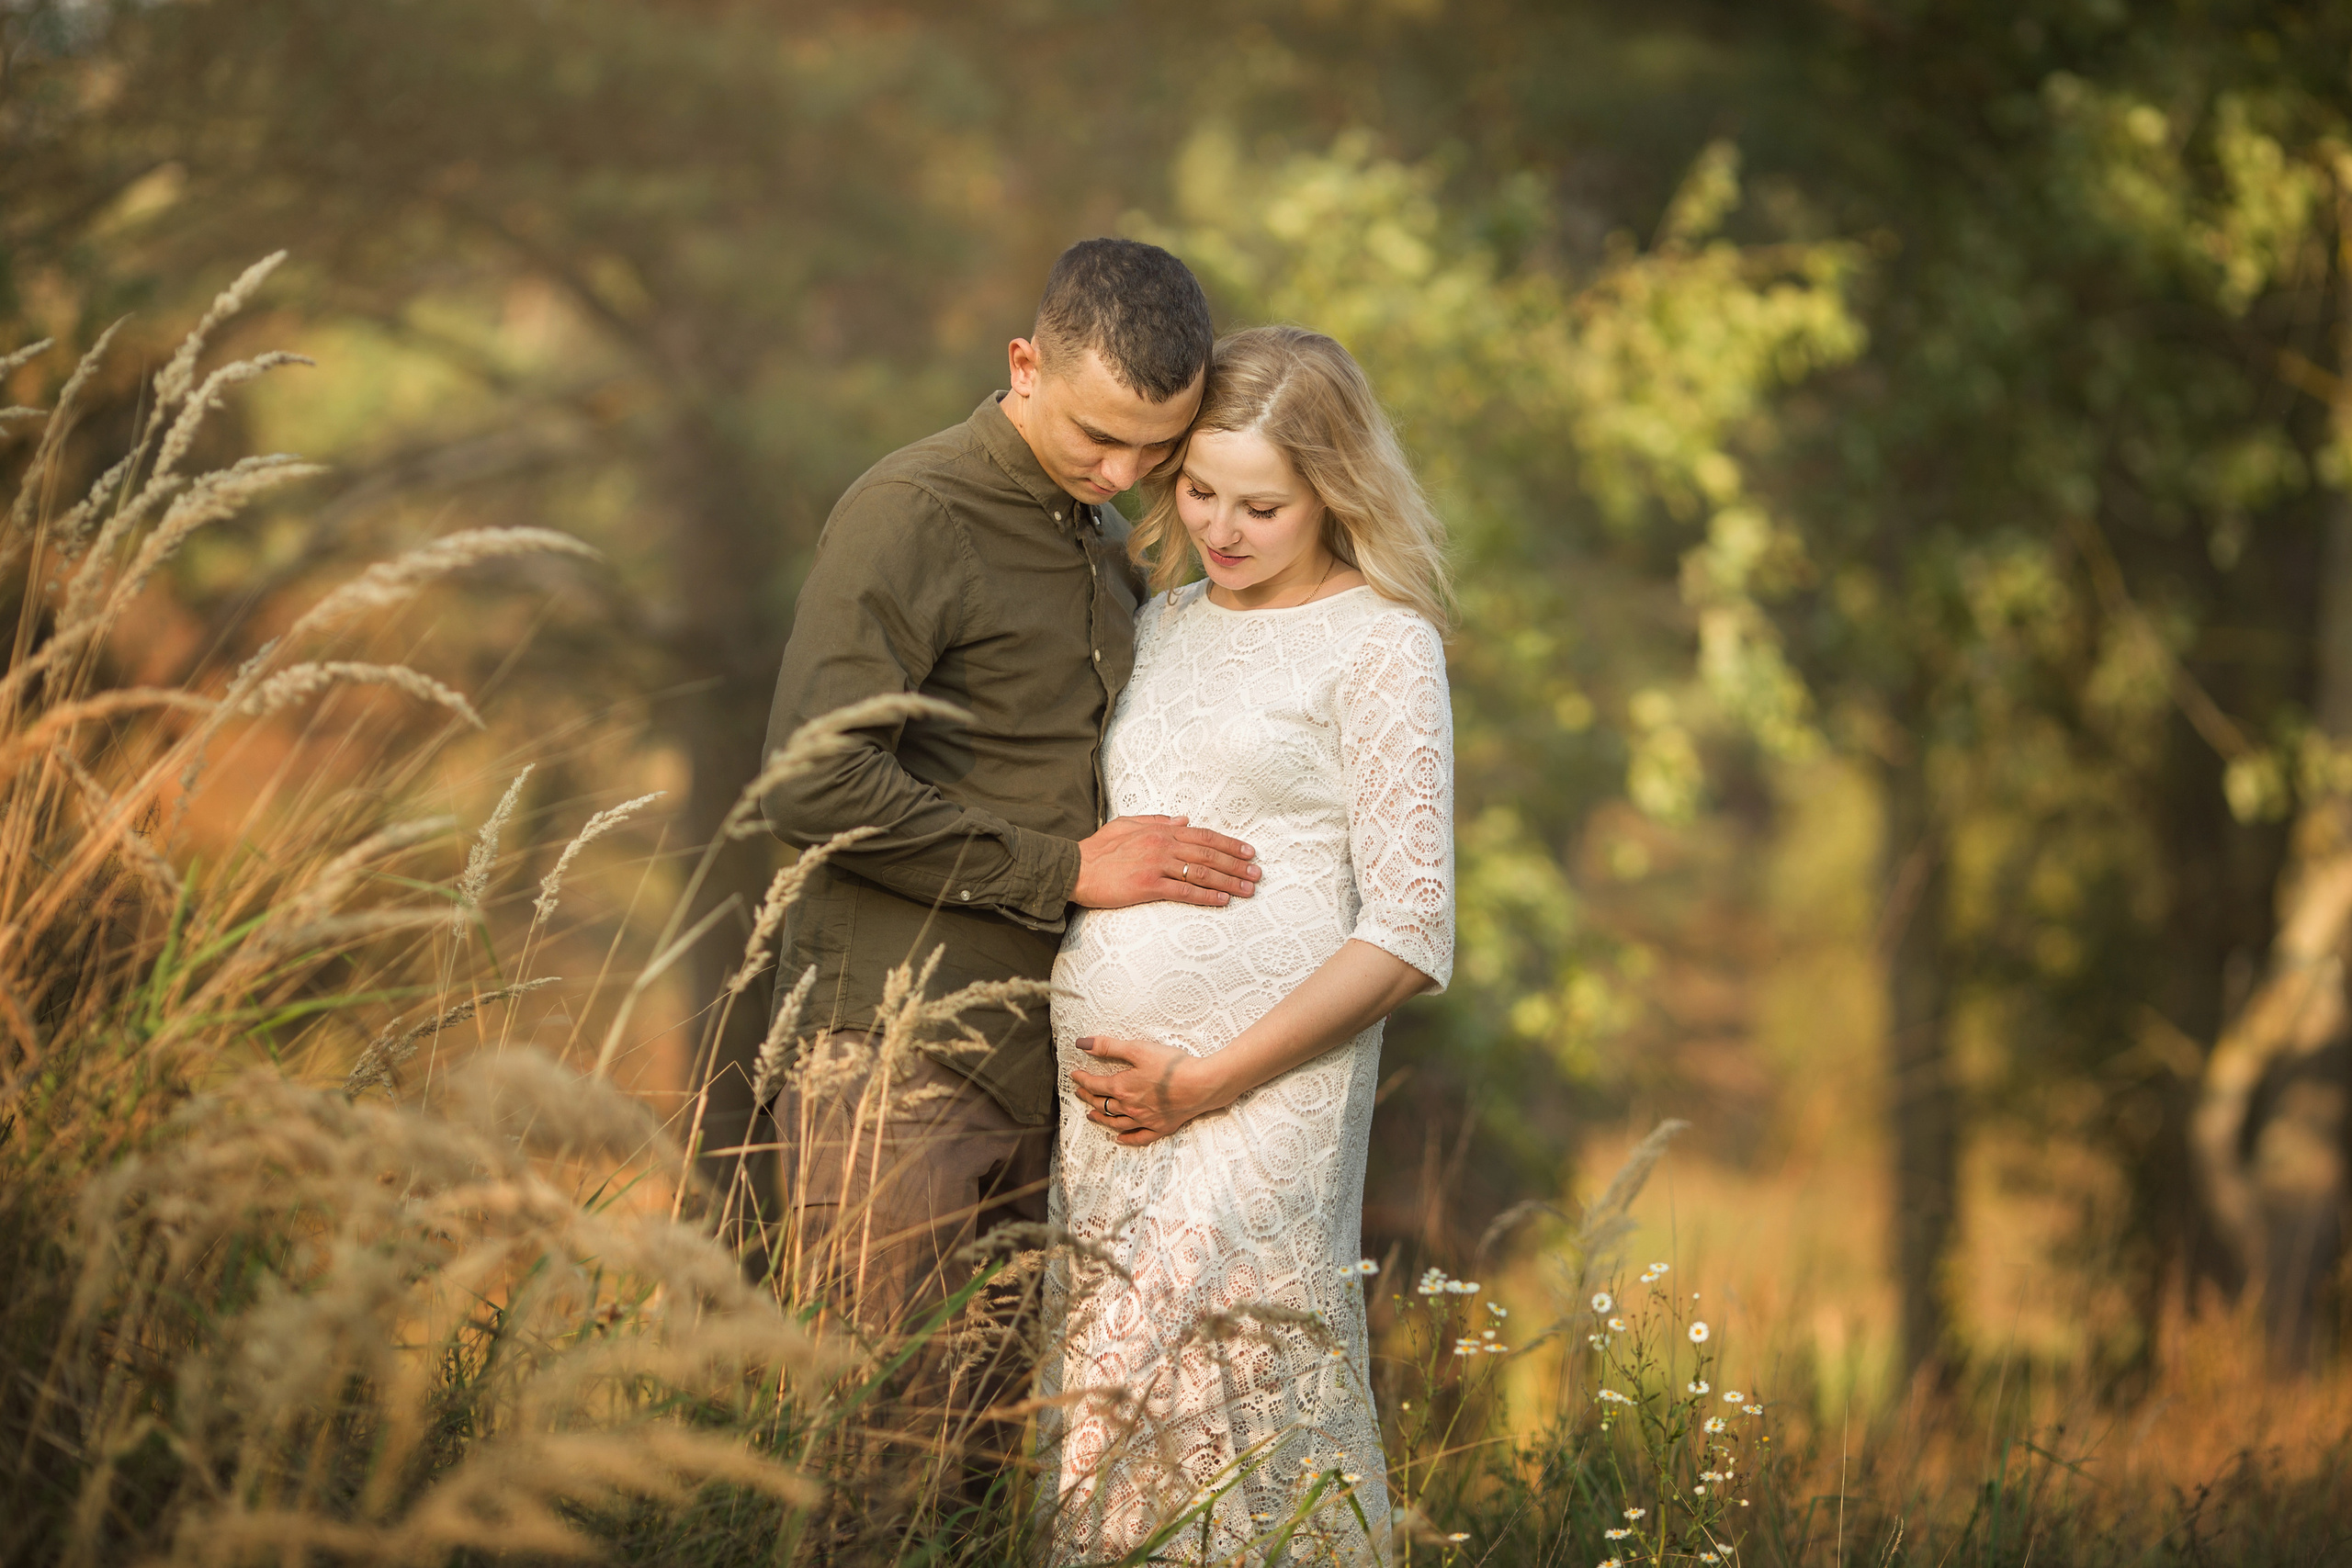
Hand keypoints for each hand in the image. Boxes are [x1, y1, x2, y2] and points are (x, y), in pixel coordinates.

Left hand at [1069, 1035, 1232, 1144]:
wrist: (1201, 1085)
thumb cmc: (1172, 1065)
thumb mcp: (1138, 1049)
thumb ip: (1109, 1047)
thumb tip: (1082, 1044)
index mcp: (1122, 1087)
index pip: (1094, 1085)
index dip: (1082, 1080)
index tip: (1075, 1076)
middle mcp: (1129, 1107)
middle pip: (1102, 1104)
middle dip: (1088, 1098)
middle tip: (1080, 1094)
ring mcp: (1145, 1120)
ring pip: (1116, 1122)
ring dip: (1102, 1118)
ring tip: (1092, 1115)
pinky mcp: (1160, 1127)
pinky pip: (1139, 1137)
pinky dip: (1127, 1138)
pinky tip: (1120, 1139)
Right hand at [1072, 815, 1259, 909]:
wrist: (1074, 868)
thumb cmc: (1098, 849)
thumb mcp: (1127, 824)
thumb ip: (1157, 820)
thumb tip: (1183, 819)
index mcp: (1160, 830)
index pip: (1204, 836)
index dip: (1230, 844)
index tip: (1249, 852)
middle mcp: (1163, 844)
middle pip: (1209, 854)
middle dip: (1237, 865)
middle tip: (1257, 874)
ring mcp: (1157, 865)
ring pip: (1202, 872)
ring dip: (1229, 882)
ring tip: (1248, 890)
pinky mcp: (1148, 886)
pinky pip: (1184, 891)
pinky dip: (1206, 896)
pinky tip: (1223, 901)